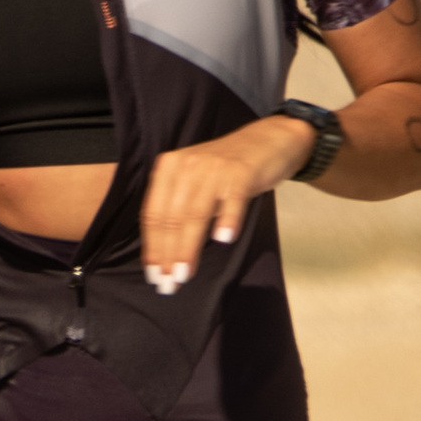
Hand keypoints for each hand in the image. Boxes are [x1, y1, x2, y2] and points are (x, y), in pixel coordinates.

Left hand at [138, 118, 311, 293]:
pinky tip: (224, 239)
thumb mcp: (195, 181)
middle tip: (169, 281)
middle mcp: (187, 164)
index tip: (154, 273)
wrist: (268, 139)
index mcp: (170, 168)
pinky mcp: (241, 171)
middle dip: (168, 253)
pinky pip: (232, 200)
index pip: (154, 213)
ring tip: (185, 273)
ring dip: (189, 247)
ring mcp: (214, 167)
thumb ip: (180, 209)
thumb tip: (166, 253)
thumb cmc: (228, 168)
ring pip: (196, 213)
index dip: (153, 246)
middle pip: (172, 217)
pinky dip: (227, 220)